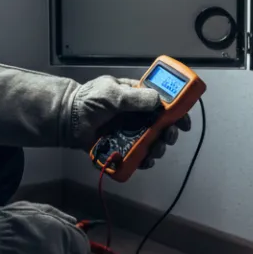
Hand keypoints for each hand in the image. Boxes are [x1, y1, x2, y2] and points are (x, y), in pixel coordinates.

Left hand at [71, 76, 191, 168]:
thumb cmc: (89, 100)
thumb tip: (159, 101)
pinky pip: (138, 156)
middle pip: (163, 126)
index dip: (177, 111)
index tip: (184, 121)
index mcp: (138, 98)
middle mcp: (137, 116)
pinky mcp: (122, 148)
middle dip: (170, 133)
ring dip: (159, 148)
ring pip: (153, 143)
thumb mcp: (113, 92)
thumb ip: (136, 98)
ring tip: (155, 150)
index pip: (164, 103)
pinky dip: (144, 161)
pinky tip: (145, 161)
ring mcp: (130, 133)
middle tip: (169, 137)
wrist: (68, 118)